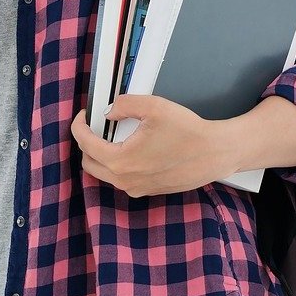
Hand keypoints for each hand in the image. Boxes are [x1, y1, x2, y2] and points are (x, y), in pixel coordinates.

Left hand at [70, 92, 236, 198]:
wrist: (216, 153)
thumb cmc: (188, 132)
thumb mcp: (154, 107)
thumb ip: (124, 104)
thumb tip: (109, 112)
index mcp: (121, 161)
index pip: (85, 145)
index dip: (79, 127)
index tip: (85, 115)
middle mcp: (125, 180)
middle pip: (90, 163)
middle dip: (87, 143)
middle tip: (96, 126)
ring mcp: (137, 189)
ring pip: (105, 174)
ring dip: (102, 155)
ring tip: (113, 135)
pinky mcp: (149, 191)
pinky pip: (123, 179)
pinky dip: (118, 164)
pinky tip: (131, 148)